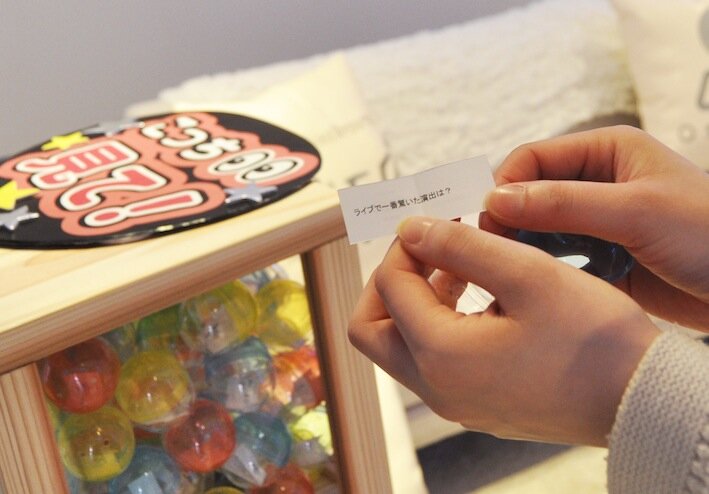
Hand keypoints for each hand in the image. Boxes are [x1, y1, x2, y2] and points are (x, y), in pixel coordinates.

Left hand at [348, 217, 658, 445]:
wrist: (638, 401)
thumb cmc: (593, 341)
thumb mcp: (527, 275)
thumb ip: (460, 246)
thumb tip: (410, 229)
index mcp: (440, 355)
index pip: (389, 286)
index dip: (406, 245)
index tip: (438, 222)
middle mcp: (436, 387)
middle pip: (372, 328)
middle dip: (392, 280)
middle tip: (430, 249)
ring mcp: (453, 400)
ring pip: (401, 344)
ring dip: (416, 299)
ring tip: (460, 265)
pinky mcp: (473, 402)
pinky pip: (431, 360)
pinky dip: (438, 322)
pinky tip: (478, 295)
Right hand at [481, 126, 708, 330]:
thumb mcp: (636, 211)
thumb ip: (564, 203)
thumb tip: (495, 198)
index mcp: (607, 152)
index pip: (534, 158)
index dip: (505, 184)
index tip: (484, 217)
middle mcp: (598, 183)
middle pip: (531, 194)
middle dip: (508, 219)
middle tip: (489, 248)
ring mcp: (599, 222)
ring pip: (540, 229)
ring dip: (524, 246)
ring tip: (509, 269)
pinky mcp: (603, 258)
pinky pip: (560, 260)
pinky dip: (545, 270)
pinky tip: (537, 286)